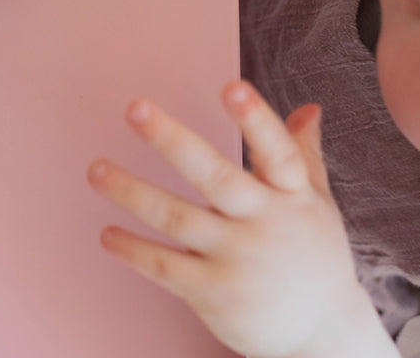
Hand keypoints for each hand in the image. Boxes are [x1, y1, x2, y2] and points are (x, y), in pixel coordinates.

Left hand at [87, 82, 395, 357]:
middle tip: (136, 108)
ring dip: (131, 192)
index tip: (232, 87)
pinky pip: (165, 266)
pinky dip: (134, 250)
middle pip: (215, 176)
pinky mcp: (214, 293)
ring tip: (96, 170)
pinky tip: (107, 233)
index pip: (277, 151)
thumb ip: (303, 152)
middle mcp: (264, 223)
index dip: (256, 120)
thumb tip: (308, 107)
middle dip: (173, 141)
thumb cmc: (313, 255)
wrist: (323, 336)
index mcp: (291, 194)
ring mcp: (237, 259)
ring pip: (176, 218)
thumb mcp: (314, 202)